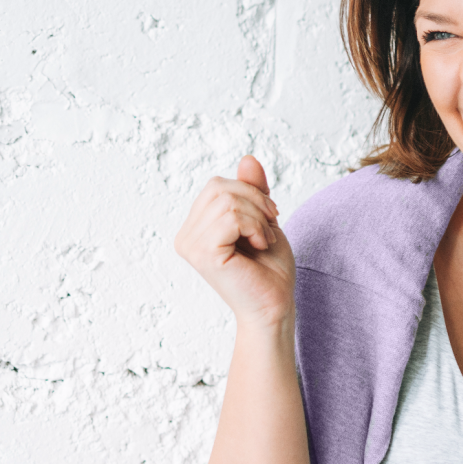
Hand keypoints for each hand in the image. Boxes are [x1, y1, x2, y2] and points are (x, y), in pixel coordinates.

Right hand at [174, 155, 295, 327]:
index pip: (217, 185)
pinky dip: (256, 227)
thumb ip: (252, 191)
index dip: (250, 194)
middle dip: (256, 201)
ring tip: (264, 241)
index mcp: (195, 228)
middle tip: (269, 228)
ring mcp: (190, 245)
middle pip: (219, 186)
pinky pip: (232, 217)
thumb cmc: (270, 270)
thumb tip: (248, 157)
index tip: (268, 219)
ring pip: (228, 200)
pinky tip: (260, 246)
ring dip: (259, 218)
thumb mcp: (263, 219)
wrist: (275, 306)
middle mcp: (186, 236)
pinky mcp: (203, 253)